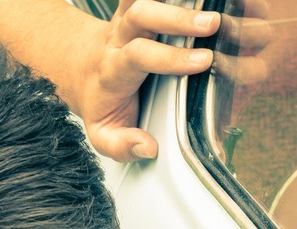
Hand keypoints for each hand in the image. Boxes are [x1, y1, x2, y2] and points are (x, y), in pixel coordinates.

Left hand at [79, 1, 219, 160]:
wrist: (84, 70)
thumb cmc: (101, 102)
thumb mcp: (103, 133)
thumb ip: (121, 145)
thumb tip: (147, 147)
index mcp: (113, 68)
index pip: (138, 56)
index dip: (170, 58)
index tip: (203, 62)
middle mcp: (119, 36)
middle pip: (142, 14)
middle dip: (177, 18)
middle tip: (211, 24)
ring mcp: (128, 17)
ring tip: (212, 5)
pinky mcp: (139, 5)